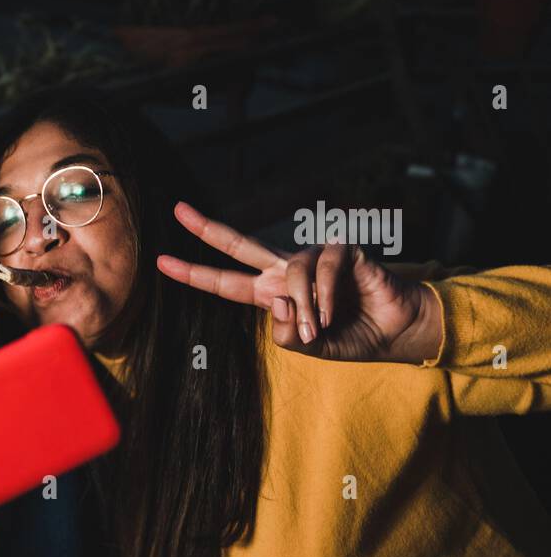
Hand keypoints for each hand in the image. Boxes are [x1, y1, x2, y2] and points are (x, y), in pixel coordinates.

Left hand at [156, 202, 441, 363]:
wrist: (394, 330)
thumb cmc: (350, 335)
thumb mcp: (308, 346)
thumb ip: (286, 333)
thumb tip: (277, 302)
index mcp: (271, 293)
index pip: (225, 283)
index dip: (195, 274)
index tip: (161, 262)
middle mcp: (285, 270)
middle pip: (239, 245)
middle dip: (207, 228)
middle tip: (177, 210)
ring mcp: (311, 257)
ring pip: (290, 278)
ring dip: (306, 310)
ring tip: (321, 329)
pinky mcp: (341, 250)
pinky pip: (321, 271)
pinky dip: (325, 297)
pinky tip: (334, 313)